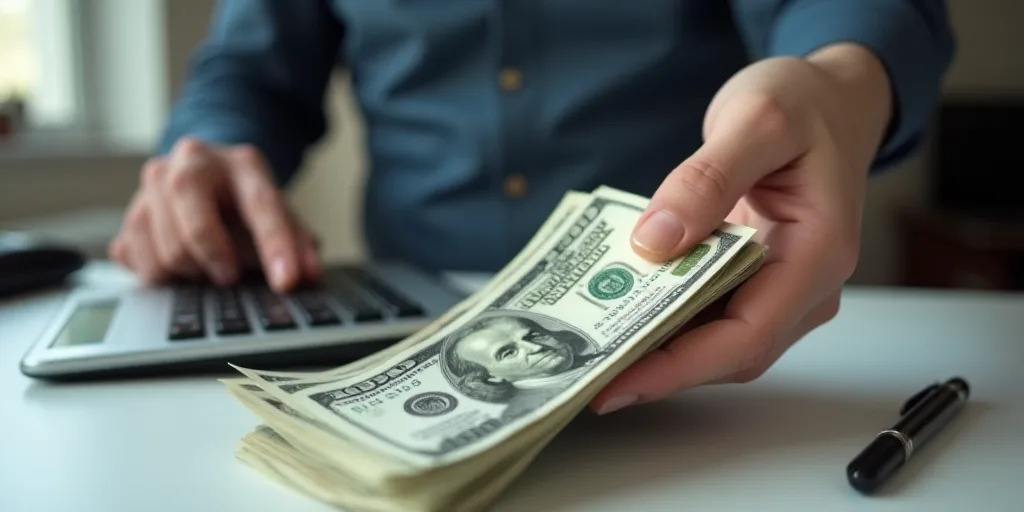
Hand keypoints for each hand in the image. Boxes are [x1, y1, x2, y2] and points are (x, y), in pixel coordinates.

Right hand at [108, 137, 321, 291]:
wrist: (207, 175)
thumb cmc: (246, 203)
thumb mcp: (281, 216)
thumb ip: (299, 244)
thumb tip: (308, 275)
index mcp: (241, 163)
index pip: (261, 206)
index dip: (276, 247)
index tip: (286, 282)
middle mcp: (193, 161)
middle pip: (196, 226)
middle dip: (215, 259)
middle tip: (230, 276)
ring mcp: (154, 181)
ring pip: (165, 248)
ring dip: (190, 271)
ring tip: (205, 264)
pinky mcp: (132, 207)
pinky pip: (135, 254)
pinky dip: (159, 272)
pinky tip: (178, 264)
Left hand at [592, 44, 892, 413]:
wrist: (832, 99)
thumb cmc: (807, 105)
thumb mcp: (758, 120)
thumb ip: (707, 179)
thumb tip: (655, 242)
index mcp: (819, 254)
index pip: (746, 337)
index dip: (679, 368)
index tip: (616, 381)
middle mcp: (807, 285)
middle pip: (728, 352)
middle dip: (657, 368)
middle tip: (584, 375)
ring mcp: (783, 287)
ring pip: (717, 341)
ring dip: (657, 348)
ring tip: (591, 352)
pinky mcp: (757, 279)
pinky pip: (710, 312)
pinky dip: (666, 318)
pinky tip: (619, 313)